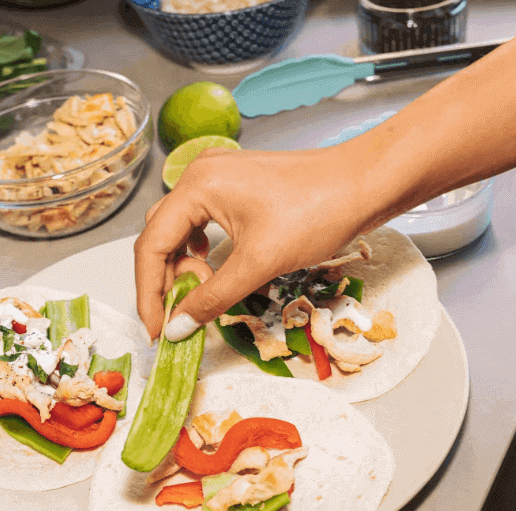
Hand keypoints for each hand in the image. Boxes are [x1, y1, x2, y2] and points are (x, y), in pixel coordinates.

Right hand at [133, 145, 382, 339]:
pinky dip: (199, 250)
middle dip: (164, 281)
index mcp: (197, 186)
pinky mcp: (235, 186)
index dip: (149, 293)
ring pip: (178, 230)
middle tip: (180, 316)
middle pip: (159, 236)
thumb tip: (177, 327)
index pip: (151, 246)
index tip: (156, 330)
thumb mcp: (259, 264)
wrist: (366, 184)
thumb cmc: (318, 212)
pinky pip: (200, 221)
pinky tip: (213, 266)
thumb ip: (211, 298)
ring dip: (182, 266)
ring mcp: (217, 177)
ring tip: (202, 291)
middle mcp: (200, 175)